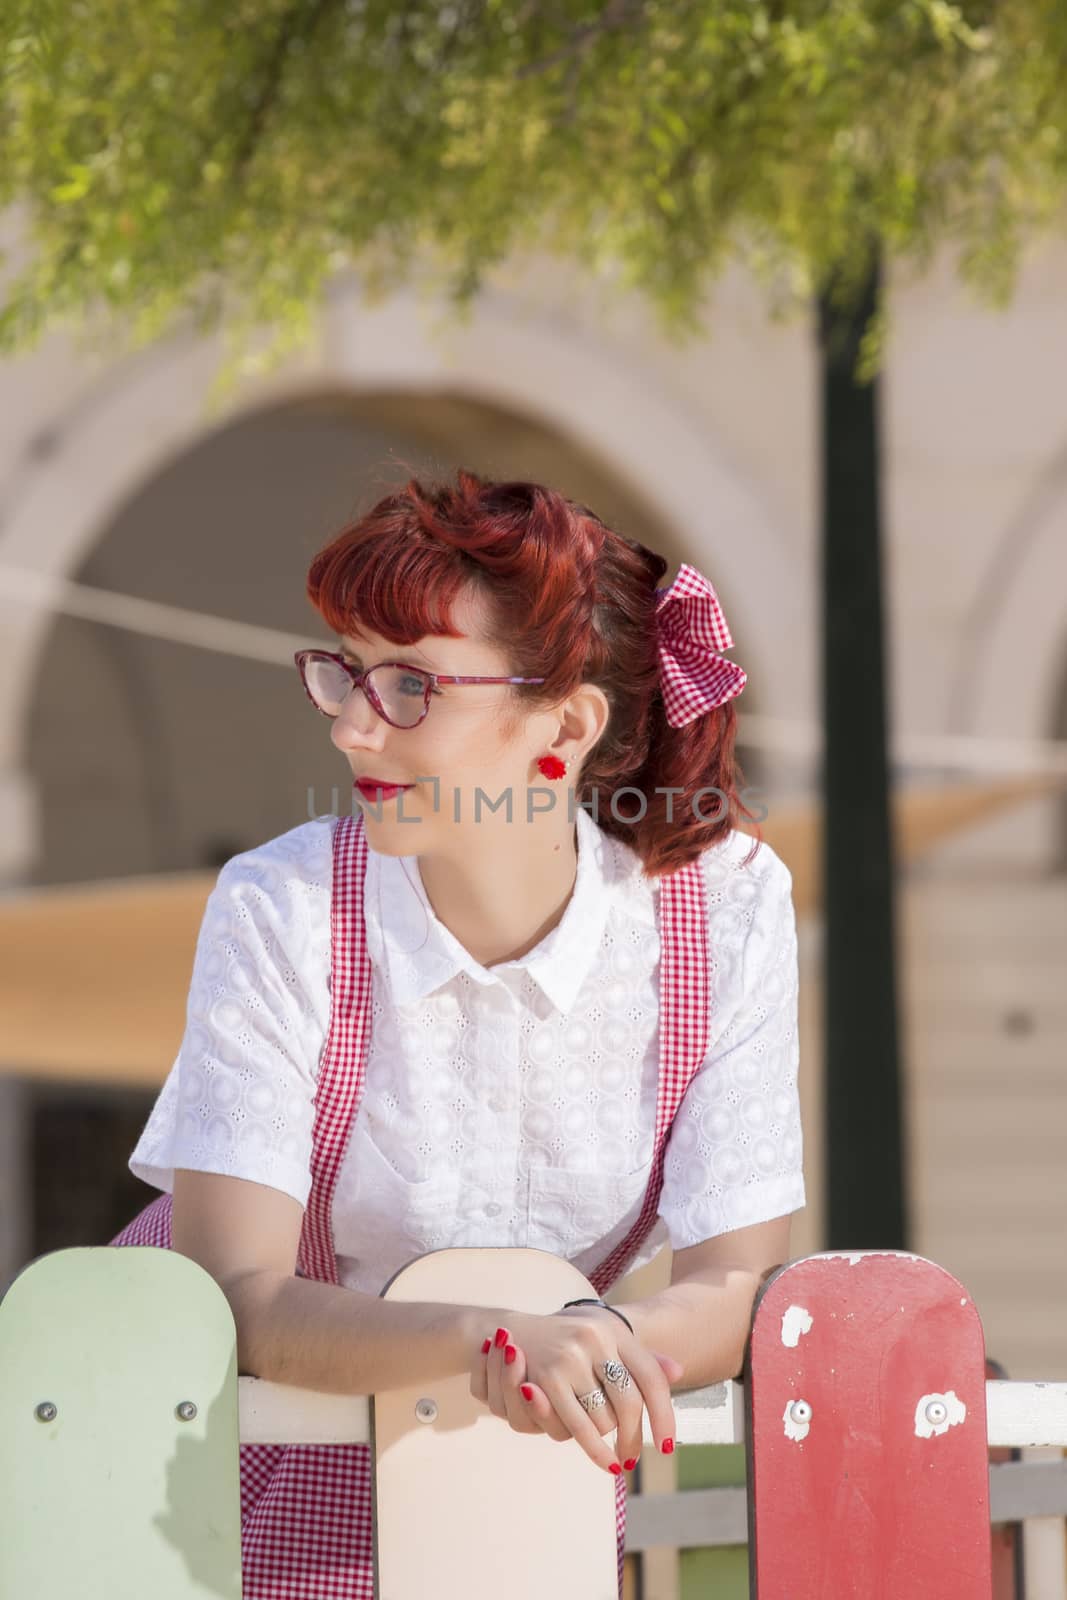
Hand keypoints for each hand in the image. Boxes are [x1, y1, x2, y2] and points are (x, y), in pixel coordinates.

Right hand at [469, 1309, 683, 1473]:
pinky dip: (596, 1451)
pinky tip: (608, 1463)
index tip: (668, 1446)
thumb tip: (680, 1372)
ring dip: (606, 1438)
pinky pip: (581, 1427)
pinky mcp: (548, 1378)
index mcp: (614, 1329)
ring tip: (610, 1448)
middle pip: (631, 1403)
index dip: (665, 1414)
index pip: (652, 1377)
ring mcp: (572, 1356)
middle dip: (635, 1437)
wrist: (508, 1330)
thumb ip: (639, 1357)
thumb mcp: (602, 1340)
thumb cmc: (564, 1341)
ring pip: (605, 1419)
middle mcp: (597, 1337)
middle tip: (634, 1457)